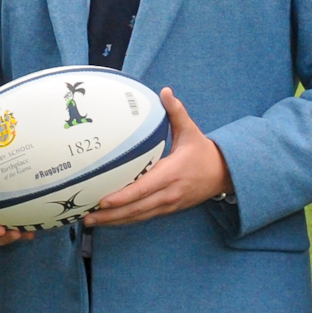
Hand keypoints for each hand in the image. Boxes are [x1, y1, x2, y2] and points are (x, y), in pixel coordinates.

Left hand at [81, 90, 228, 228]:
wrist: (224, 174)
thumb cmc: (203, 152)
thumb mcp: (191, 130)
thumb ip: (176, 112)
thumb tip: (165, 91)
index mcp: (171, 173)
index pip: (144, 188)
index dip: (123, 196)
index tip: (104, 200)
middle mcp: (169, 192)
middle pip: (136, 208)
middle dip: (111, 214)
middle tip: (87, 217)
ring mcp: (168, 204)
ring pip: (138, 216)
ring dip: (115, 220)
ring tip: (92, 221)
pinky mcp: (168, 209)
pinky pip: (144, 217)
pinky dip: (126, 220)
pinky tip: (110, 220)